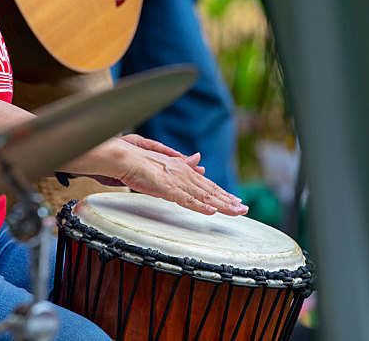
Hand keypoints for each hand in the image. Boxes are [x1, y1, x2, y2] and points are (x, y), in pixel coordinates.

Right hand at [116, 139, 247, 215]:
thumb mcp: (166, 163)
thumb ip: (184, 163)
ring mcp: (177, 181)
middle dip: (228, 200)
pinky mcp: (167, 188)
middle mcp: (185, 174)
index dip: (223, 193)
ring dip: (221, 205)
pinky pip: (186, 200)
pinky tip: (211, 211)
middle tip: (244, 208)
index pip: (208, 185)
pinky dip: (200, 206)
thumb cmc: (141, 161)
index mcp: (184, 170)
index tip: (236, 200)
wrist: (124, 157)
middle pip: (211, 190)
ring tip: (236, 211)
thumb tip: (199, 161)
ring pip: (204, 196)